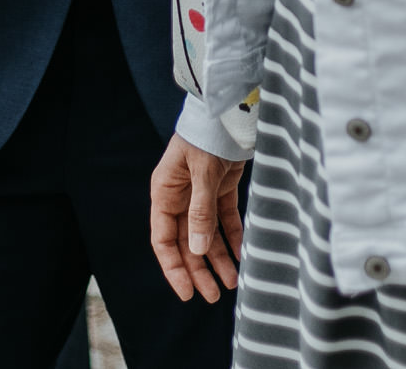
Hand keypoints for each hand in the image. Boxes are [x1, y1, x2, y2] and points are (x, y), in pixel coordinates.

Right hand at [149, 133, 244, 302]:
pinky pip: (225, 221)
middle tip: (212, 296)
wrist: (230, 108)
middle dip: (198, 270)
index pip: (163, 239)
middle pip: (186, 243)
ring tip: (232, 283)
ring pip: (206, 236)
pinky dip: (233, 238)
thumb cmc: (207, 134)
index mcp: (165, 192)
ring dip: (218, 259)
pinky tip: (242, 257)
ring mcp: (201, 194)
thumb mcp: (202, 172)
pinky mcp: (222, 189)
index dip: (173, 267)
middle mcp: (180, 197)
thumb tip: (195, 250)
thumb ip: (200, 211)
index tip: (186, 291)